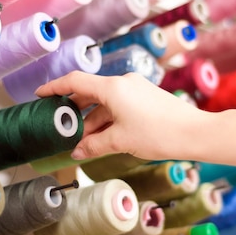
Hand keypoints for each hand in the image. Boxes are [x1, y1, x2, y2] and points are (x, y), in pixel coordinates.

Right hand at [35, 71, 206, 160]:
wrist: (194, 133)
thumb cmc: (158, 134)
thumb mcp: (120, 141)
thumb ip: (94, 145)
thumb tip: (77, 152)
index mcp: (113, 87)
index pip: (75, 82)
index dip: (55, 88)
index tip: (40, 95)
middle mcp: (123, 83)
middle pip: (90, 93)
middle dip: (75, 112)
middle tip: (61, 127)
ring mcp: (136, 89)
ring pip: (105, 103)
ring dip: (93, 121)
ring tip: (82, 142)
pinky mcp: (146, 98)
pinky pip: (119, 106)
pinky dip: (108, 120)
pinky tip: (102, 137)